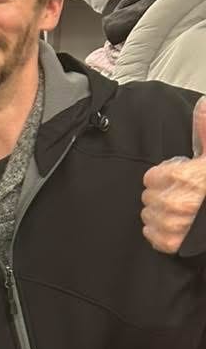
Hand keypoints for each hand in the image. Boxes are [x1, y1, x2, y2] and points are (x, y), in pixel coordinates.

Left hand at [142, 98, 205, 253]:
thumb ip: (205, 129)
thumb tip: (204, 104)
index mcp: (183, 177)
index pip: (150, 177)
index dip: (164, 178)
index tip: (177, 180)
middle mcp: (176, 202)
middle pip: (148, 197)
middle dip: (162, 195)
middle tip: (180, 196)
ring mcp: (173, 225)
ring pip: (148, 216)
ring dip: (160, 214)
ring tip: (178, 213)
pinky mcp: (173, 243)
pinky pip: (152, 236)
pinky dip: (160, 233)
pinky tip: (173, 228)